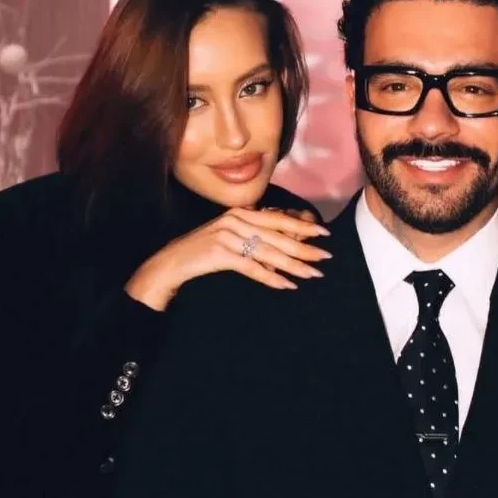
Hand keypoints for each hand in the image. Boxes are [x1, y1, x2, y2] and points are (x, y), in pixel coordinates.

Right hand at [125, 208, 330, 311]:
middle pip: (278, 235)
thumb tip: (288, 244)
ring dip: (293, 265)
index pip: (278, 218)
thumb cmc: (205, 250)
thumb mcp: (231, 236)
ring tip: (311, 274)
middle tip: (325, 257)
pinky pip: (252, 267)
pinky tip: (286, 285)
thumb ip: (256, 235)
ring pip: (268, 252)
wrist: (172, 262)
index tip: (323, 232)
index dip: (302, 225)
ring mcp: (227, 236)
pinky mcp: (220, 253)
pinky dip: (270, 278)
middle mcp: (236, 220)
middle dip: (304, 248)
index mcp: (241, 212)